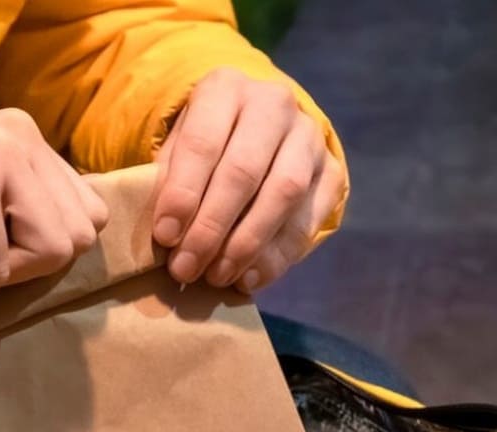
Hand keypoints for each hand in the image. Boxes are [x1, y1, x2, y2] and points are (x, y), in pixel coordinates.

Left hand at [152, 68, 345, 294]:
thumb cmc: (201, 144)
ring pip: (283, 193)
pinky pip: (310, 218)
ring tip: (217, 276)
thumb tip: (167, 238)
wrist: (253, 126)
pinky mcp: (331, 170)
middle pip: (244, 171)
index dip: (183, 194)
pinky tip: (250, 278)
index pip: (203, 142)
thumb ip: (166, 182)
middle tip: (186, 268)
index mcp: (225, 89)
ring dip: (247, 243)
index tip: (165, 236)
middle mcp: (273, 104)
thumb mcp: (173, 147)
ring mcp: (308, 137)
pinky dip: (278, 255)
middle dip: (212, 227)